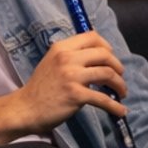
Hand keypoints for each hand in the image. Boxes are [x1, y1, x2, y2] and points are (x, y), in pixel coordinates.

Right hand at [0, 32, 126, 138]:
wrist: (25, 108)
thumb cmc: (40, 87)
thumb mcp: (51, 62)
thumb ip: (70, 56)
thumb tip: (96, 53)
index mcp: (61, 48)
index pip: (92, 37)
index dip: (107, 47)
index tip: (111, 57)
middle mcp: (67, 58)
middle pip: (104, 55)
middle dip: (117, 66)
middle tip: (119, 76)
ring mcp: (72, 76)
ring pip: (107, 74)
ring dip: (119, 84)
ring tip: (121, 92)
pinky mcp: (76, 95)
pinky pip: (103, 99)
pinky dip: (115, 106)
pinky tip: (121, 110)